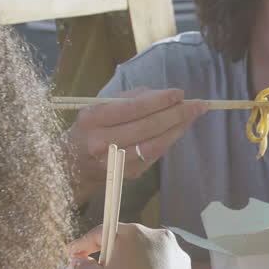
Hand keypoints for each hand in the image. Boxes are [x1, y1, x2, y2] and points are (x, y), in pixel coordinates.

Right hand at [62, 88, 206, 203]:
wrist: (70, 164)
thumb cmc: (89, 128)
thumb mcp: (98, 107)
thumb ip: (128, 98)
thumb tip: (162, 95)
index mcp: (92, 120)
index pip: (132, 108)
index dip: (159, 100)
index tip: (179, 93)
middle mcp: (101, 143)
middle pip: (147, 127)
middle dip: (177, 114)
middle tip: (198, 105)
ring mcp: (114, 162)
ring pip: (154, 144)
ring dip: (178, 129)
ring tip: (193, 115)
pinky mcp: (125, 175)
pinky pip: (153, 156)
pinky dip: (169, 141)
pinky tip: (179, 129)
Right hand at [70, 223, 195, 268]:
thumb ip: (82, 267)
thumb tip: (79, 261)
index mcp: (138, 235)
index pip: (104, 232)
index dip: (84, 244)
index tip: (74, 254)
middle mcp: (162, 240)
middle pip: (127, 247)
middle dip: (110, 263)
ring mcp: (178, 258)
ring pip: (144, 262)